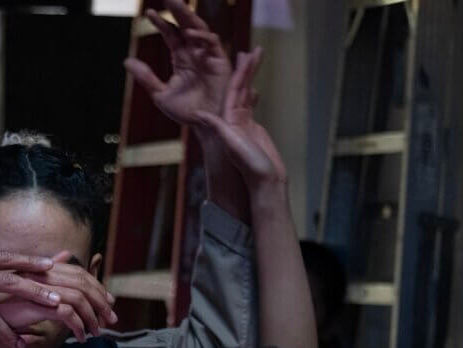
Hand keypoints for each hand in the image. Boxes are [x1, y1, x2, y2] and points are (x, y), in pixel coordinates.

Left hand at [124, 0, 231, 126]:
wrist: (205, 126)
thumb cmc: (187, 112)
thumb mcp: (160, 94)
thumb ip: (146, 77)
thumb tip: (127, 61)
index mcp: (182, 59)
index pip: (171, 35)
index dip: (161, 23)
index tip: (148, 13)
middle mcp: (195, 53)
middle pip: (186, 26)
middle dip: (178, 11)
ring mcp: (208, 56)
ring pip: (199, 30)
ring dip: (189, 16)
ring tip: (176, 4)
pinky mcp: (220, 62)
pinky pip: (212, 44)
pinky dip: (202, 37)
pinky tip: (188, 33)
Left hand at [193, 48, 286, 185]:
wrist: (264, 181)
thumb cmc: (249, 165)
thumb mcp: (231, 144)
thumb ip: (217, 128)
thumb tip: (198, 113)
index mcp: (227, 121)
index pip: (232, 91)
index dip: (237, 73)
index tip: (242, 56)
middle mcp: (232, 120)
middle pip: (238, 89)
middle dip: (245, 70)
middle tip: (250, 51)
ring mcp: (242, 124)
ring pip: (245, 95)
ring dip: (249, 78)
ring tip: (253, 60)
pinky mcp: (251, 130)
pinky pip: (250, 107)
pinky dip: (252, 94)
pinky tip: (252, 86)